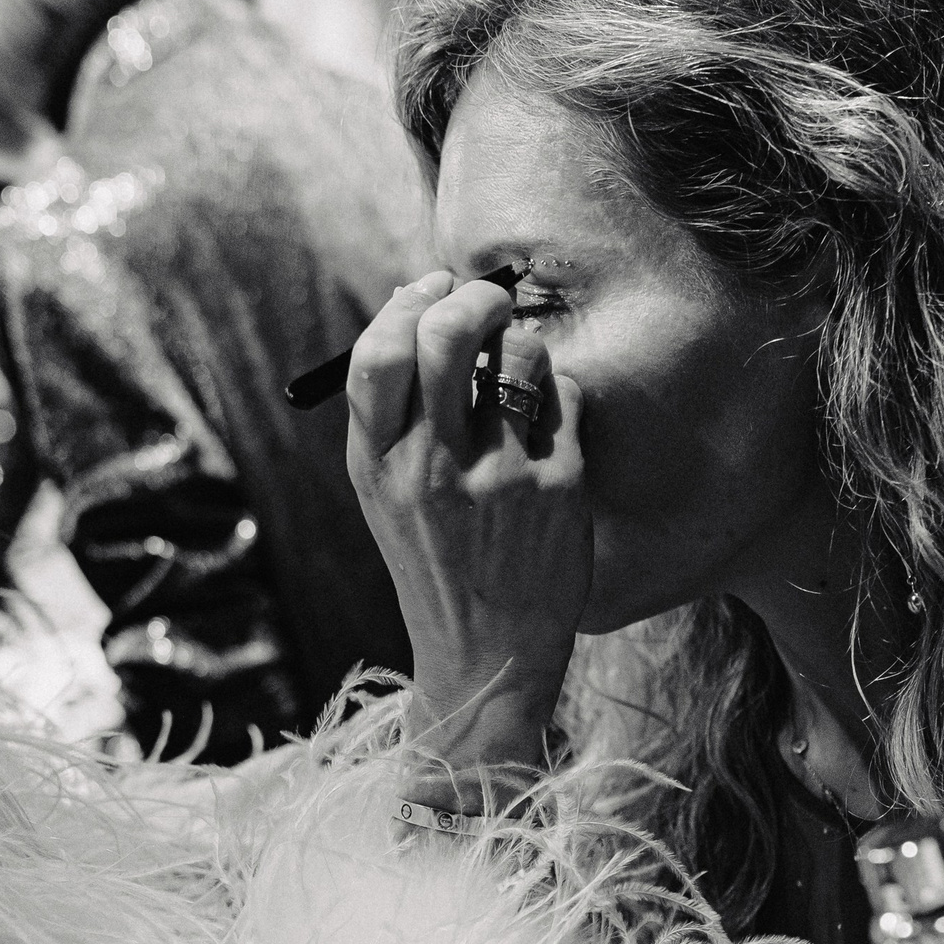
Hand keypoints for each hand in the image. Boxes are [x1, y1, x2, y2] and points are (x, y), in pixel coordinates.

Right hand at [345, 269, 590, 797]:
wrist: (487, 656)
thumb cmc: (437, 557)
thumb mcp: (386, 493)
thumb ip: (394, 410)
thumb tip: (421, 299)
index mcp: (378, 466)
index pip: (378, 352)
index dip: (409, 301)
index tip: (432, 288)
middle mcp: (432, 470)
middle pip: (447, 334)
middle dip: (475, 299)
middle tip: (490, 303)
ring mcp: (499, 479)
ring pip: (520, 355)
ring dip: (525, 345)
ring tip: (522, 374)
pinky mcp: (558, 488)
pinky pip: (565, 395)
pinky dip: (560, 392)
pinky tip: (548, 424)